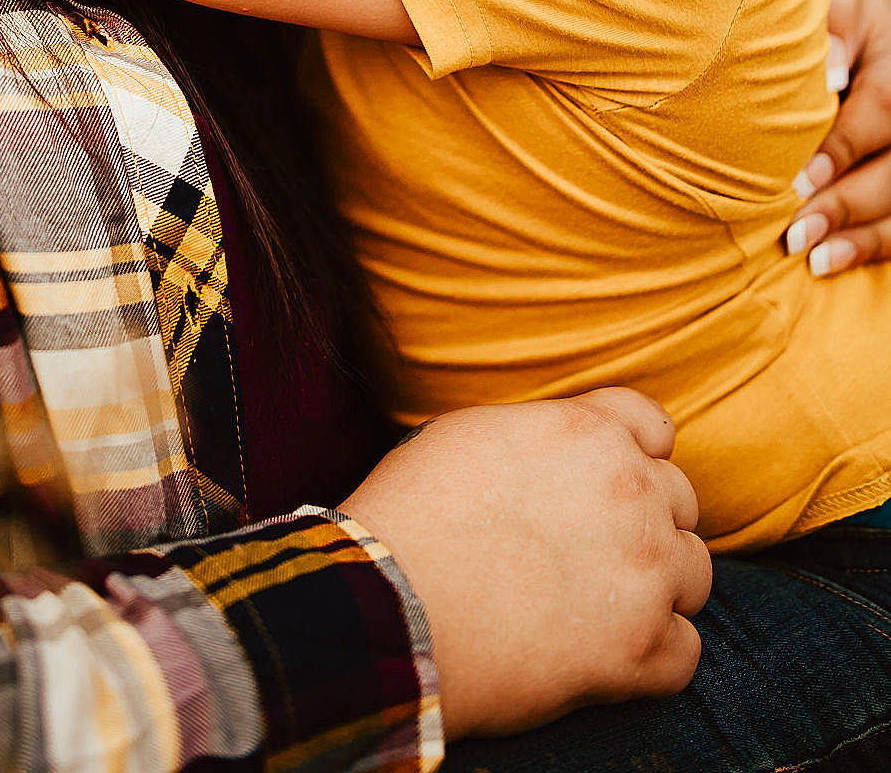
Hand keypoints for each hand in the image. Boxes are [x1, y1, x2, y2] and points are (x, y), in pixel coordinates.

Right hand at [341, 388, 710, 739]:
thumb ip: (545, 431)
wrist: (389, 602)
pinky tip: (605, 655)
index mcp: (590, 432)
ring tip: (599, 605)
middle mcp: (632, 493)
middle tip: (590, 553)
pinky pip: (686, 651)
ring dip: (659, 588)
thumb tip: (566, 447)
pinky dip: (655, 657)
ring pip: (695, 574)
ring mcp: (644, 572)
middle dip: (647, 523)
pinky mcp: (640, 650)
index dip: (637, 454)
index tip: (608, 483)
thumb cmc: (413, 513)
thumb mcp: (473, 432)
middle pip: (681, 502)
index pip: (655, 426)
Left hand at [786, 0, 890, 276]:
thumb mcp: (829, 5)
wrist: (838, 42)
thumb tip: (831, 74)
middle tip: (796, 229)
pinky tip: (829, 260)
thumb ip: (829, 27)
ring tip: (809, 255)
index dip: (843, 145)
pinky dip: (867, 246)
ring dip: (857, 233)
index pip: (885, 106)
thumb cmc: (819, 22)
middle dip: (846, 201)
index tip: (799, 178)